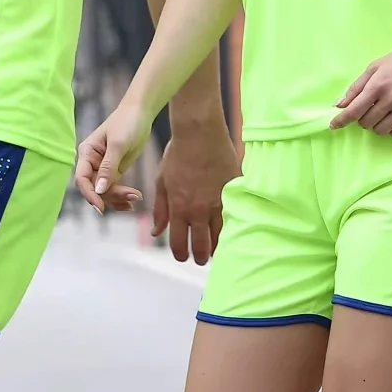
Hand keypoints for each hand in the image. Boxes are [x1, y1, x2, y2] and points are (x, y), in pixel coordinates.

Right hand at [74, 102, 152, 214]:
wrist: (141, 113)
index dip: (89, 194)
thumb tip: (99, 189)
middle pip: (95, 188)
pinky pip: (113, 188)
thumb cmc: (127, 123)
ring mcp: (102, 167)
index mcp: (87, 153)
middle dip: (110, 195)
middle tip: (132, 197)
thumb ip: (108, 167)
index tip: (100, 207)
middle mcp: (91, 162)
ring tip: (136, 198)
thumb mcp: (118, 144)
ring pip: (104, 191)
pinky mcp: (114, 170)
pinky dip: (121, 196)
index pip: (82, 179)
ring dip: (118, 197)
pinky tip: (131, 202)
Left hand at [154, 119, 237, 264]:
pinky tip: (229, 230)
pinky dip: (230, 227)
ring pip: (221, 236)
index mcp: (179, 208)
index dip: (180, 255)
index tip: (183, 257)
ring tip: (215, 247)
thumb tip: (156, 232)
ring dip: (217, 245)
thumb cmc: (178, 154)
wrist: (200, 132)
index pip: (179, 244)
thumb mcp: (162, 182)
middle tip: (200, 259)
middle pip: (202, 247)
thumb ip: (160, 210)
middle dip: (199, 257)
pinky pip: (234, 217)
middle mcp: (199, 210)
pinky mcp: (234, 193)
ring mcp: (219, 202)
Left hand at [330, 39, 391, 138]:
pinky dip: (391, 130)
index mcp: (377, 85)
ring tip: (382, 112)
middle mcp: (390, 99)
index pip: (353, 110)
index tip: (333, 126)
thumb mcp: (376, 66)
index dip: (341, 121)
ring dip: (376, 124)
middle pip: (365, 123)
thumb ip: (357, 86)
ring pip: (380, 130)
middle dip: (362, 118)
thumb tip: (340, 105)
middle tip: (369, 108)